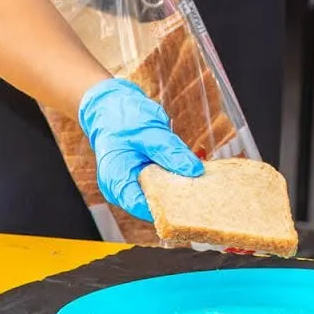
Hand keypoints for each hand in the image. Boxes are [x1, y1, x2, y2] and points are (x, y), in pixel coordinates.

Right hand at [79, 78, 203, 220]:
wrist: (111, 105)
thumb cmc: (122, 117)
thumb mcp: (150, 132)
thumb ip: (171, 152)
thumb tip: (194, 170)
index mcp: (116, 182)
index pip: (144, 207)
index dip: (169, 206)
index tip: (193, 198)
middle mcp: (122, 189)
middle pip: (154, 204)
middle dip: (177, 196)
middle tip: (201, 186)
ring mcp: (132, 184)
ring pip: (160, 194)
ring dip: (178, 185)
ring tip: (197, 176)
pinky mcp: (142, 177)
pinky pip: (161, 183)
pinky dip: (174, 177)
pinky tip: (187, 169)